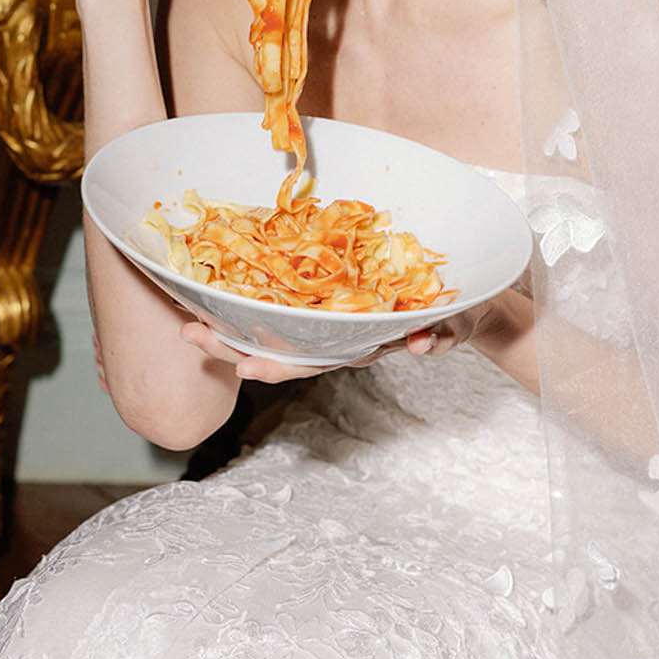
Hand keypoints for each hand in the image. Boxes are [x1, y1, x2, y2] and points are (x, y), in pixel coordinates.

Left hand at [177, 302, 494, 383]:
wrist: (467, 302)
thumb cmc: (460, 314)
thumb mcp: (455, 324)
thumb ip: (440, 334)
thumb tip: (421, 344)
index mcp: (362, 342)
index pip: (313, 359)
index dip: (278, 363)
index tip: (241, 366)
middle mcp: (341, 333)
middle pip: (281, 347)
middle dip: (236, 344)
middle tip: (191, 333)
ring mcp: (336, 316)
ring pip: (278, 328)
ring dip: (235, 325)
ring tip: (191, 317)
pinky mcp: (336, 294)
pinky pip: (291, 303)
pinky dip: (256, 300)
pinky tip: (221, 293)